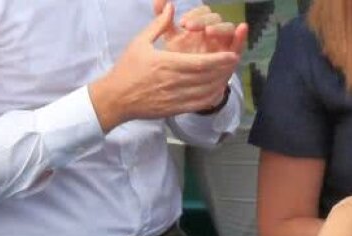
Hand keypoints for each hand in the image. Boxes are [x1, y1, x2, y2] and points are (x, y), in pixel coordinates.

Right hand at [89, 2, 239, 130]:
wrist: (116, 98)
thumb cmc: (127, 68)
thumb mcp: (140, 42)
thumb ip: (158, 24)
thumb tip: (170, 6)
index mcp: (167, 63)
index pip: (201, 63)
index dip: (219, 59)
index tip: (232, 54)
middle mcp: (174, 82)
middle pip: (208, 77)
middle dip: (224, 69)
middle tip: (235, 62)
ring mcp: (176, 98)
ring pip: (206, 91)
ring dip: (220, 82)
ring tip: (229, 74)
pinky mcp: (175, 110)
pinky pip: (199, 105)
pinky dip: (211, 98)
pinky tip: (217, 91)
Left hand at [158, 1, 247, 56]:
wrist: (186, 85)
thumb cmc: (178, 61)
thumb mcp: (170, 39)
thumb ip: (161, 20)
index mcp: (200, 25)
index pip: (202, 12)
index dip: (194, 14)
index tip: (181, 23)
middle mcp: (213, 32)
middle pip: (215, 18)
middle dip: (202, 21)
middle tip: (189, 27)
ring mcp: (224, 43)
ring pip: (228, 28)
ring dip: (219, 28)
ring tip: (208, 31)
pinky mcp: (233, 56)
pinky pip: (239, 44)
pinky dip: (242, 36)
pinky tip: (242, 27)